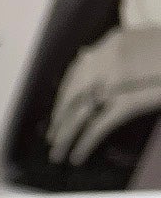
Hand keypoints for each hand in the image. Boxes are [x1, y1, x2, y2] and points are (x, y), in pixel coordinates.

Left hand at [47, 20, 160, 162]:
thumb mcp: (144, 43)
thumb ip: (116, 51)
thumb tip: (83, 55)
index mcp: (114, 42)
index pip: (78, 70)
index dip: (65, 94)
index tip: (57, 111)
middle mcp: (110, 58)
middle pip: (74, 93)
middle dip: (60, 118)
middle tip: (52, 137)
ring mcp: (118, 79)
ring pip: (79, 112)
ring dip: (65, 135)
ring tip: (58, 154)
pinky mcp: (129, 101)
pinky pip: (98, 125)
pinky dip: (84, 143)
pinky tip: (77, 155)